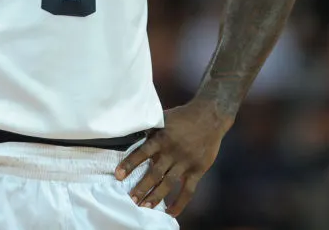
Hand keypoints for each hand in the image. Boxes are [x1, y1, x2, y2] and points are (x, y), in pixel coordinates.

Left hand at [114, 97, 233, 216]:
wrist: (210, 115)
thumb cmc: (183, 116)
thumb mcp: (164, 118)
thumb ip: (150, 129)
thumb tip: (129, 134)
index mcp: (162, 137)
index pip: (143, 152)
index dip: (130, 163)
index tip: (118, 175)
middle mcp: (173, 151)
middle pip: (154, 172)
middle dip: (141, 187)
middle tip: (130, 199)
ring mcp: (186, 162)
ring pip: (168, 183)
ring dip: (156, 196)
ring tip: (145, 207)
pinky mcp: (198, 169)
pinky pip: (188, 190)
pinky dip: (180, 203)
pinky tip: (170, 212)